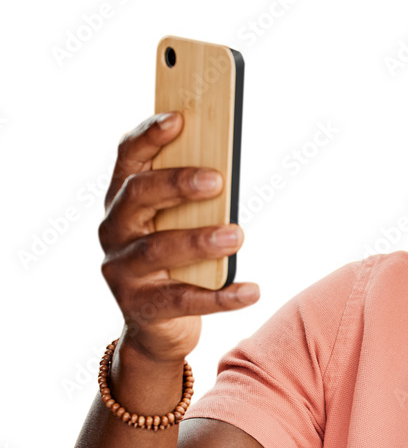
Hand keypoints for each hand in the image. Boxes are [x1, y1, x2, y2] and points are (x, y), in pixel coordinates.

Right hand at [98, 112, 259, 364]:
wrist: (156, 328)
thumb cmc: (175, 263)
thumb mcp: (176, 225)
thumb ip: (189, 198)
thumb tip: (224, 166)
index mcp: (122, 202)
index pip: (127, 159)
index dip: (148, 137)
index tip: (178, 119)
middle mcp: (114, 232)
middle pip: (139, 197)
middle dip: (176, 184)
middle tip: (218, 179)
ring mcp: (123, 272)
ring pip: (159, 249)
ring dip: (200, 239)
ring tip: (237, 234)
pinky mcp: (143, 308)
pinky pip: (185, 300)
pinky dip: (221, 296)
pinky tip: (252, 290)